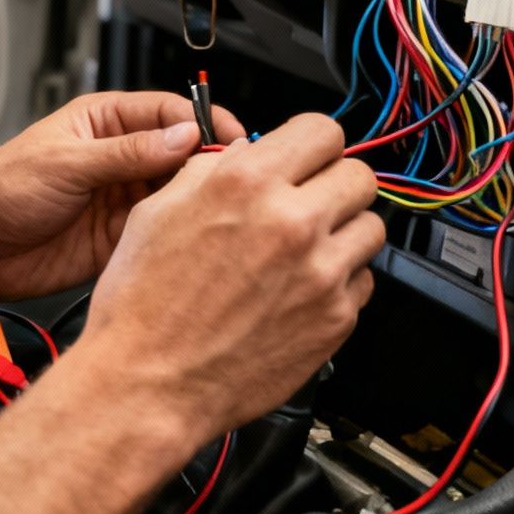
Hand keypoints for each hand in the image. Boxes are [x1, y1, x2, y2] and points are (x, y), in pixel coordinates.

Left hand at [0, 91, 243, 299]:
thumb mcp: (66, 162)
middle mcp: (120, 158)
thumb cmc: (1, 188)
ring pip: (177, 195)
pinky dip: (179, 234)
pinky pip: (161, 232)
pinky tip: (193, 237)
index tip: (228, 140)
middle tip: (233, 179)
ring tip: (219, 209)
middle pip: (182, 154)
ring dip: (197, 200)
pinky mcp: (121, 237)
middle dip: (208, 164)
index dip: (202, 123)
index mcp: (105, 122)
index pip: (168, 113)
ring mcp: (122, 198)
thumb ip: (128, 152)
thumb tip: (182, 136)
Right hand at [81, 114, 383, 441]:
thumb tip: (244, 156)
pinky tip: (302, 290)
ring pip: (371, 228)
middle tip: (311, 201)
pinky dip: (340, 282)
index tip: (307, 156)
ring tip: (308, 249)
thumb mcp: (156, 210)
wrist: (147, 382)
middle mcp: (292, 223)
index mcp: (246, 185)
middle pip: (360, 176)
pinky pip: (363, 282)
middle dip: (335, 183)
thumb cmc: (142, 305)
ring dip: (344, 232)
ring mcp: (321, 274)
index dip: (313, 143)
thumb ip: (211, 172)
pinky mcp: (335, 320)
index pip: (322, 131)